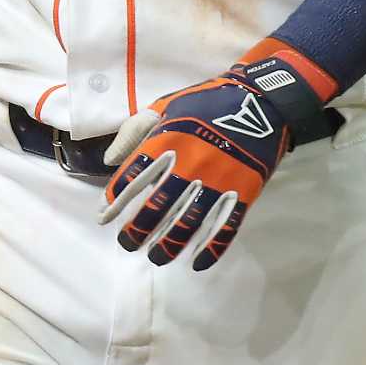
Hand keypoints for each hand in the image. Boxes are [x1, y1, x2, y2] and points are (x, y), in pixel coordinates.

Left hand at [101, 53, 309, 270]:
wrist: (261, 102)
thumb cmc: (205, 103)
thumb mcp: (164, 107)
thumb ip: (133, 132)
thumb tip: (108, 161)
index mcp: (166, 141)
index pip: (133, 177)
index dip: (116, 201)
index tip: (104, 218)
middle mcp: (188, 165)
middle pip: (157, 205)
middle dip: (138, 229)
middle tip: (127, 244)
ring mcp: (217, 181)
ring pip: (188, 222)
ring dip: (169, 244)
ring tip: (156, 258)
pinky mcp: (243, 191)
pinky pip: (226, 226)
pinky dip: (212, 248)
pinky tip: (197, 263)